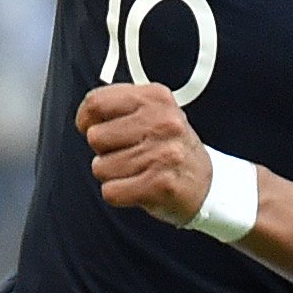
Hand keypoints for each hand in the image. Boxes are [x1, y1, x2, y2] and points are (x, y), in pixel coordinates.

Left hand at [77, 81, 212, 224]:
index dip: (85, 119)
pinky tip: (137, 186)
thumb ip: (120, 107)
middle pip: (95, 136)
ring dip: (112, 174)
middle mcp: (162, 122)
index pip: (96, 102)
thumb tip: (86, 116)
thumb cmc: (171, 148)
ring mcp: (163, 154)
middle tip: (127, 153)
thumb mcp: (154, 113)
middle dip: (103, 150)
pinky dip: (118, 194)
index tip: (90, 127)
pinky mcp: (160, 184)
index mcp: (156, 98)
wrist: (206, 184)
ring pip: (100, 167)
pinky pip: (111, 191)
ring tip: (135, 171)